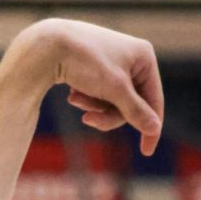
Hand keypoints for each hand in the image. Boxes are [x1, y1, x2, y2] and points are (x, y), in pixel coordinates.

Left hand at [16, 18, 163, 156]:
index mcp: (144, 57)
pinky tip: (71, 93)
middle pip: (129, 104)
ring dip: (93, 106)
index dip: (150, 126)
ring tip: (74, 98)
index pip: (154, 99)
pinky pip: (97, 95)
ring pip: (111, 102)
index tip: (146, 152)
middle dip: (107, 114)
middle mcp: (131, 58)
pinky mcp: (94, 69)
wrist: (46, 47)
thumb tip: (154, 128)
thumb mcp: (114, 90)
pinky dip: (85, 98)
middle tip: (87, 120)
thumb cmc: (85, 62)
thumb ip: (135, 110)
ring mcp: (112, 63)